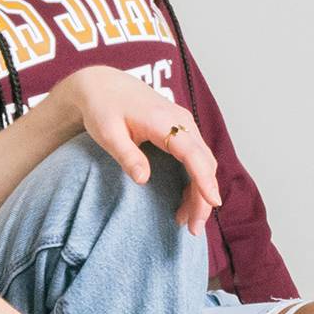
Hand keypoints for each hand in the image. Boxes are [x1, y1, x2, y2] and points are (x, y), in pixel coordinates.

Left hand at [69, 70, 220, 232]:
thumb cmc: (102, 107)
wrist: (101, 84)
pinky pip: (196, 158)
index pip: (192, 154)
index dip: (204, 180)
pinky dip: (195, 181)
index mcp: (165, 121)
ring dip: (200, 192)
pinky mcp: (181, 131)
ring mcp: (184, 125)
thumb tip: (143, 180)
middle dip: (203, 197)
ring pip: (204, 162)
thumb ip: (127, 155)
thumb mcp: (107, 133)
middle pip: (205, 163)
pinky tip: (184, 201)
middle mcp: (181, 121)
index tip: (212, 203)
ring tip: (186, 221)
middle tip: (192, 228)